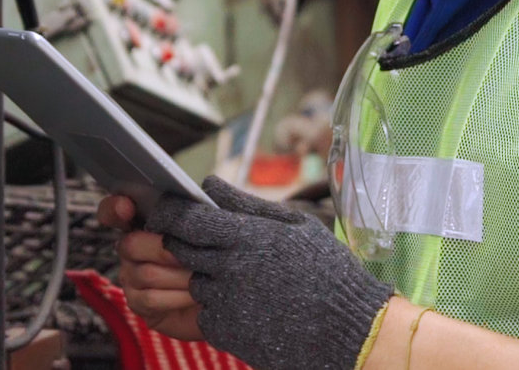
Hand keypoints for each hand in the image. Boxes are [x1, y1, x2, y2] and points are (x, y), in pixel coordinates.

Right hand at [97, 193, 204, 340]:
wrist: (224, 299)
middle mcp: (131, 249)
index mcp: (144, 223)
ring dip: (180, 276)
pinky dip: (178, 297)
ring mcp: (131, 276)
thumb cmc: (216, 258)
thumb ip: (203, 210)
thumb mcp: (212, 230)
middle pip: (131, 244)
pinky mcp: (138, 303)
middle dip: (166, 250)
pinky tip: (196, 295)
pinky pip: (150, 299)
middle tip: (194, 255)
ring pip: (146, 274)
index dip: (115, 208)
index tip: (127, 206)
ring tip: (204, 276)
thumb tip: (207, 185)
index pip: (114, 211)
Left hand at [147, 176, 394, 369]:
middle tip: (205, 242)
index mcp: (248, 238)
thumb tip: (208, 185)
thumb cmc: (329, 272)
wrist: (350, 331)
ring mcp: (227, 304)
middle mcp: (231, 270)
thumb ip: (246, 205)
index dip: (170, 212)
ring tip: (244, 279)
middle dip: (184, 241)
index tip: (169, 211)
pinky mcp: (227, 333)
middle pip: (179, 249)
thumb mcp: (296, 227)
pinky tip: (249, 304)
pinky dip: (219, 307)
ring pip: (194, 282)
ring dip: (207, 276)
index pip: (186, 219)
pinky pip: (205, 313)